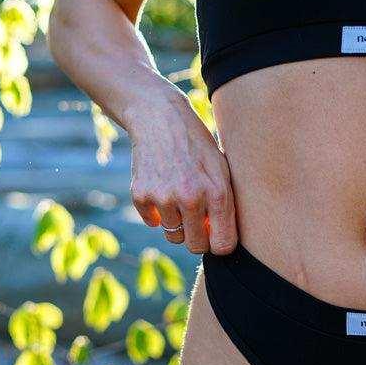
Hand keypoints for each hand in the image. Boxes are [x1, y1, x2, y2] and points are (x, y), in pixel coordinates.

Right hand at [127, 88, 237, 254]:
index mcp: (217, 193)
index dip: (220, 244)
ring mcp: (164, 197)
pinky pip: (152, 222)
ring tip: (179, 197)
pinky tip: (161, 188)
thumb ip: (224, 205)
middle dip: (197, 237)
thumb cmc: (197, 146)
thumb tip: (219, 241)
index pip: (222, 245)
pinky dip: (156, 212)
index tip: (215, 236)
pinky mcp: (141, 195)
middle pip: (195, 246)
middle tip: (196, 220)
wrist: (160, 118)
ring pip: (173, 235)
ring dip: (177, 223)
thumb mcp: (221, 169)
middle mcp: (191, 198)